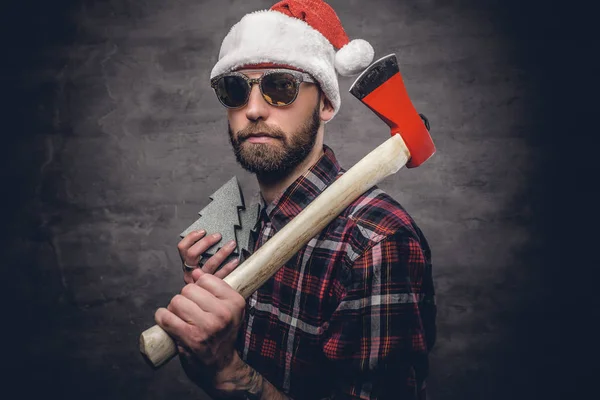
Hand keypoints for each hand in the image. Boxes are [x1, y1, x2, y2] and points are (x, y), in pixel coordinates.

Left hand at [155, 269, 245, 390]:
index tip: (202, 300)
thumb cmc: (221, 335)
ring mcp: (208, 326)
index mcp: (235, 302)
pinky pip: (166, 317)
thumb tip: (196, 272)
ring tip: (182, 319)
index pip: (205, 279)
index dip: (199, 288)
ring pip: (177, 301)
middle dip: (185, 298)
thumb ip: (214, 289)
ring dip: (174, 309)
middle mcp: (224, 313)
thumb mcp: (228, 309)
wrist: (221, 366)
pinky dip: (162, 317)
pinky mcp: (191, 338)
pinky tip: (166, 321)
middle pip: (189, 289)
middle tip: (190, 313)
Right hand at [178, 230, 239, 282]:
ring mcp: (201, 280)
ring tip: (232, 244)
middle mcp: (191, 272)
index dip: (191, 237)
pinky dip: (229, 266)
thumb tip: (214, 235)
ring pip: (209, 264)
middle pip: (192, 254)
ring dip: (222, 252)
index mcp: (186, 264)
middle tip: (218, 236)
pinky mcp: (211, 286)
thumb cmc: (205, 275)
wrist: (205, 299)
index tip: (203, 231)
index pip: (182, 248)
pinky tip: (236, 260)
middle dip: (206, 242)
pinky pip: (221, 275)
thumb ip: (201, 253)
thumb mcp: (199, 264)